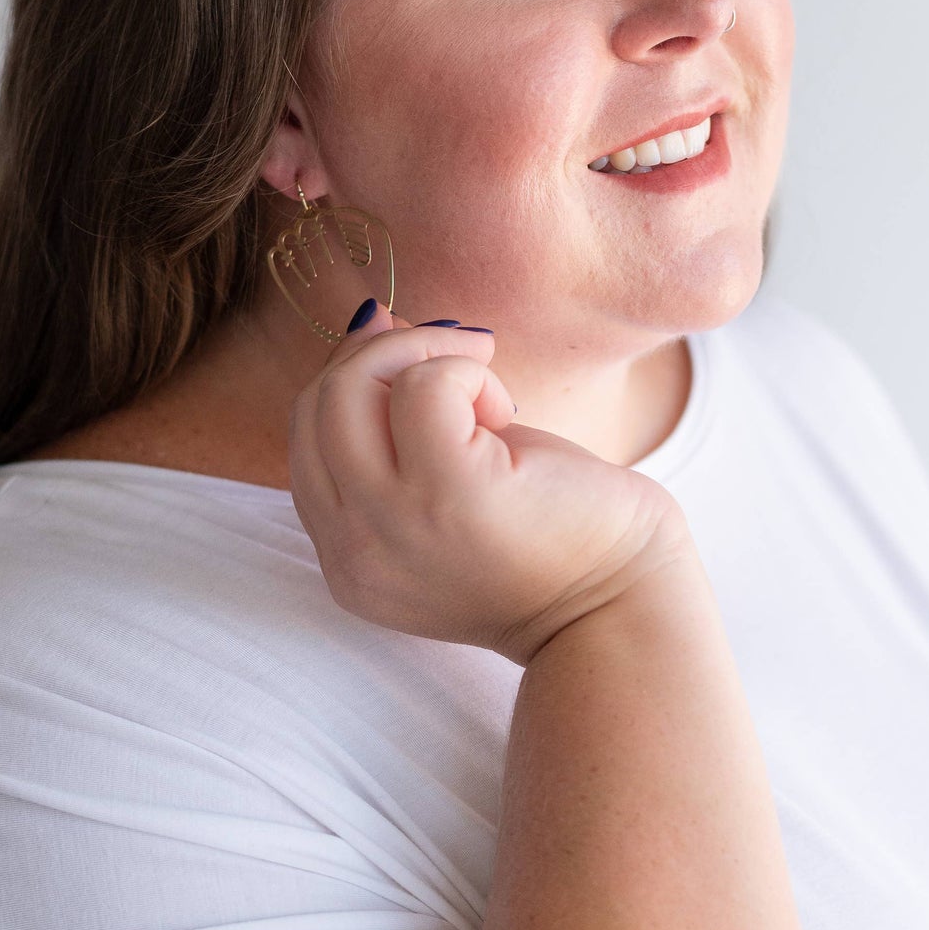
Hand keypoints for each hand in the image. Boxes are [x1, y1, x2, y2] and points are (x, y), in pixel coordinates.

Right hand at [286, 303, 692, 665]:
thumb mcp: (444, 490)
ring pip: (351, 390)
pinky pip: (424, 388)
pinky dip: (466, 371)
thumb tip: (372, 322)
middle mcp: (352, 553)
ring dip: (425, 357)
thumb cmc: (549, 540)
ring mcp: (391, 527)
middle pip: (317, 407)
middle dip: (383, 356)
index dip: (353, 379)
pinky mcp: (448, 494)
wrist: (622, 608)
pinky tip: (507, 409)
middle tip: (460, 358)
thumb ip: (394, 429)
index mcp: (347, 560)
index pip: (307, 439)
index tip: (417, 358)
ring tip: (487, 388)